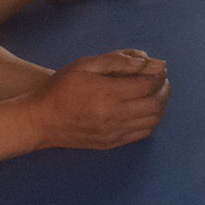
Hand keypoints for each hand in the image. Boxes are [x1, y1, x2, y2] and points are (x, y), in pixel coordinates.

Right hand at [25, 50, 169, 150]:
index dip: (159, 74)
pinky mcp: (111, 143)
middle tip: (161, 79)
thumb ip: (120, 61)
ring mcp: (113, 133)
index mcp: (107, 94)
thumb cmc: (62, 87)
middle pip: (155, 104)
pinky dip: (151, 120)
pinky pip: (142, 133)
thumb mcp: (86, 65)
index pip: (148, 84)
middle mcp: (113, 116)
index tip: (158, 67)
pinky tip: (145, 108)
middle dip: (164, 89)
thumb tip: (153, 63)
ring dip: (161, 105)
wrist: (40, 120)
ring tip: (155, 92)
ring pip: (153, 120)